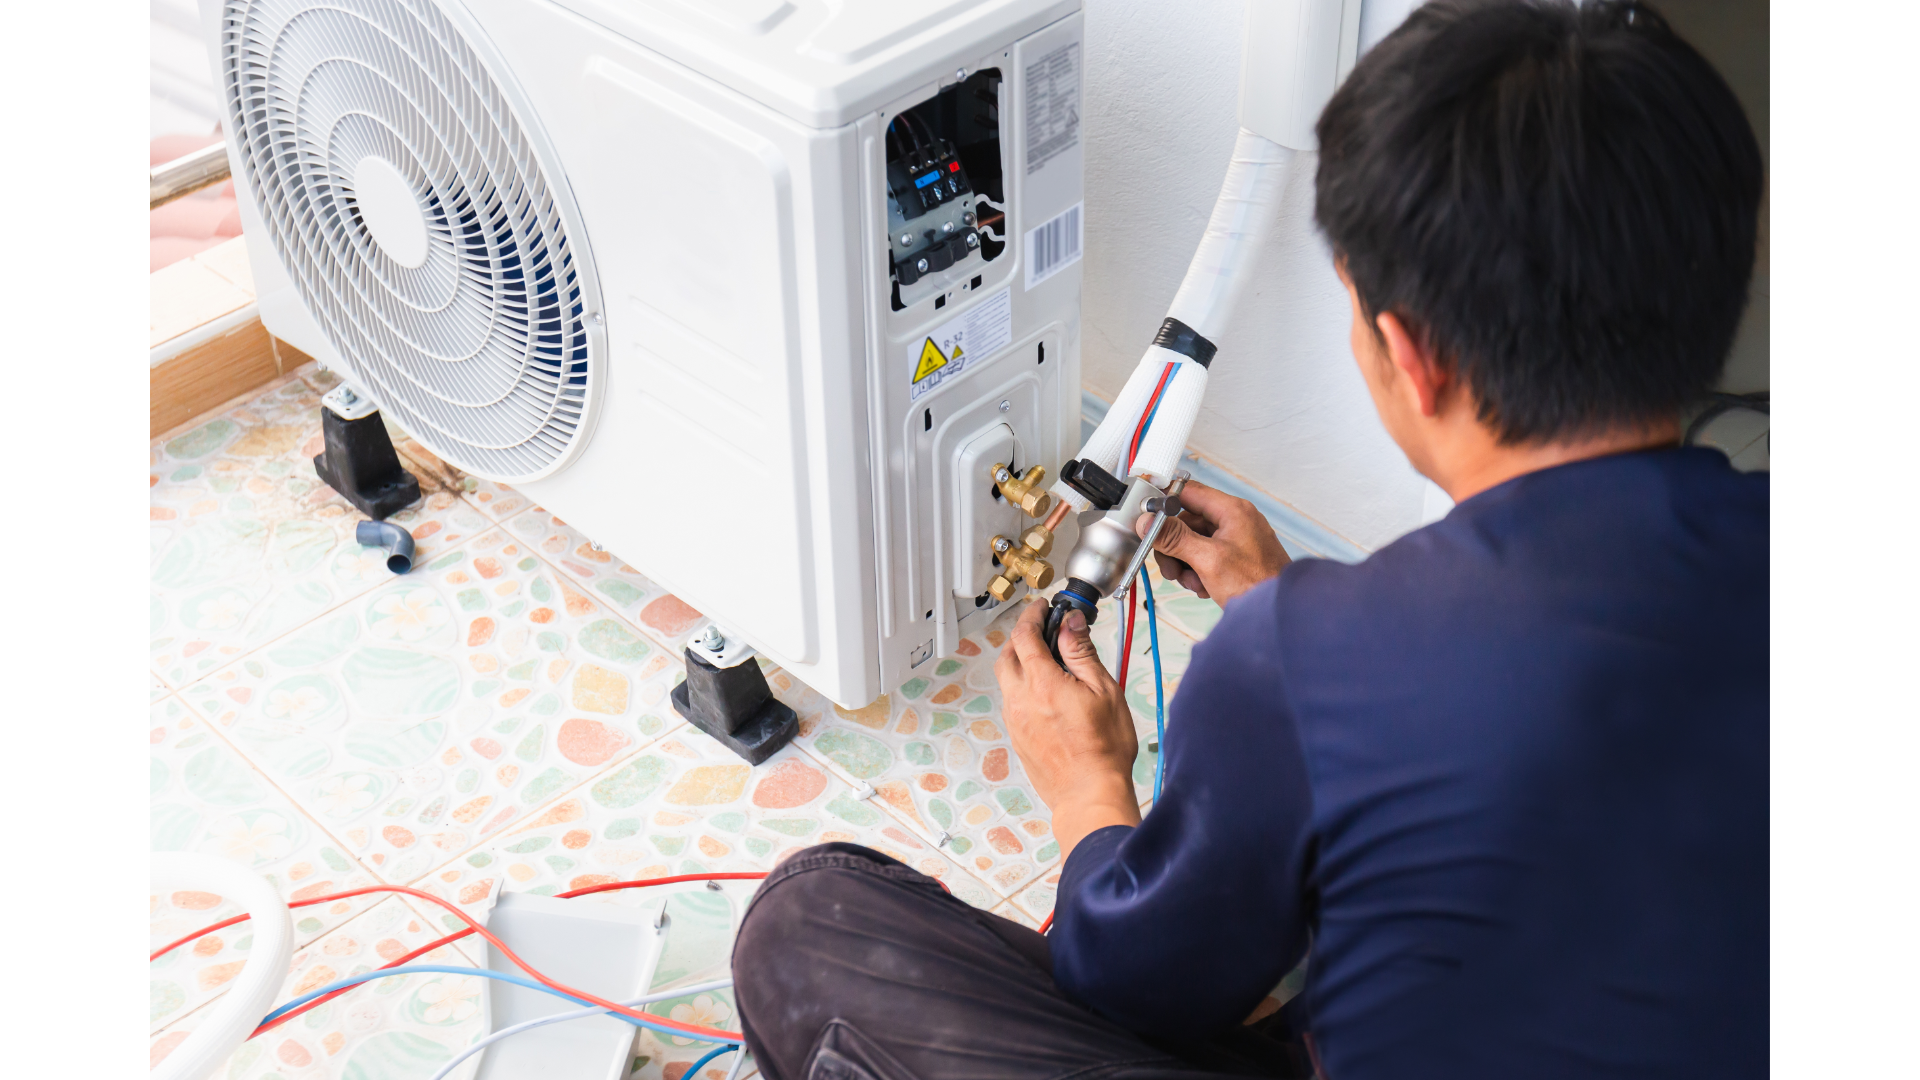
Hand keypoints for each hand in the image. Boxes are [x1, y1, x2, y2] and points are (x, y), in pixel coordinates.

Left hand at [995, 598, 1141, 861]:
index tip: (1043, 607)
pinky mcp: (1017, 737)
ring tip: (1048, 662)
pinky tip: (1046, 693)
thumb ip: (1082, 653)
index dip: (1032, 615)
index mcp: (1042, 683)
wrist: (1089, 794)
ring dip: (1021, 662)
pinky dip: (1023, 687)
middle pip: (1007, 654)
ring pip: (1007, 679)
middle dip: (1021, 636)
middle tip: (1042, 630)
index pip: (1025, 635)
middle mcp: (1021, 700)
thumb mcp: (1104, 690)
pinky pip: (1013, 701)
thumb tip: (1070, 623)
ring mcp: (1015, 720)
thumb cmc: (1103, 749)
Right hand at [1138, 480, 1290, 605]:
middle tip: (1171, 568)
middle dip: (1174, 547)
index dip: (1164, 503)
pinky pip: (1205, 556)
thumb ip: (1175, 538)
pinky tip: (1204, 586)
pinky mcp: (1235, 557)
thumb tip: (1149, 522)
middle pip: (1187, 522)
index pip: (1188, 492)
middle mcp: (1235, 520)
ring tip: (1192, 582)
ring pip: (1193, 542)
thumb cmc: (1256, 585)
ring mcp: (1235, 539)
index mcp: (1232, 510)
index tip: (1147, 518)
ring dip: (1185, 563)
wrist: (1278, 613)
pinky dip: (1198, 571)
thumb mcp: (1207, 559)